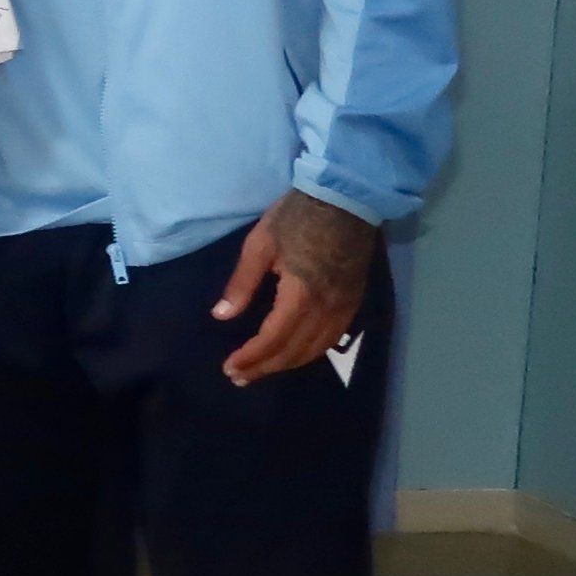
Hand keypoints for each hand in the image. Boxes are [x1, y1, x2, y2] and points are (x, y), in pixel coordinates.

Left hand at [215, 189, 377, 384]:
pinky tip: (294, 353)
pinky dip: (310, 352)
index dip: (251, 358)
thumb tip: (221, 315)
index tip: (230, 368)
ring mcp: (344, 306)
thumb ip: (242, 283)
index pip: (273, 339)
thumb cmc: (297, 217)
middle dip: (265, 367)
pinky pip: (332, 338)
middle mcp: (327, 308)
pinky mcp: (354, 301)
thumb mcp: (260, 244)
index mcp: (300, 295)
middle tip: (239, 377)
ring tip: (261, 370)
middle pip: (294, 351)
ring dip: (287, 364)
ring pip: (316, 349)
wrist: (347, 199)